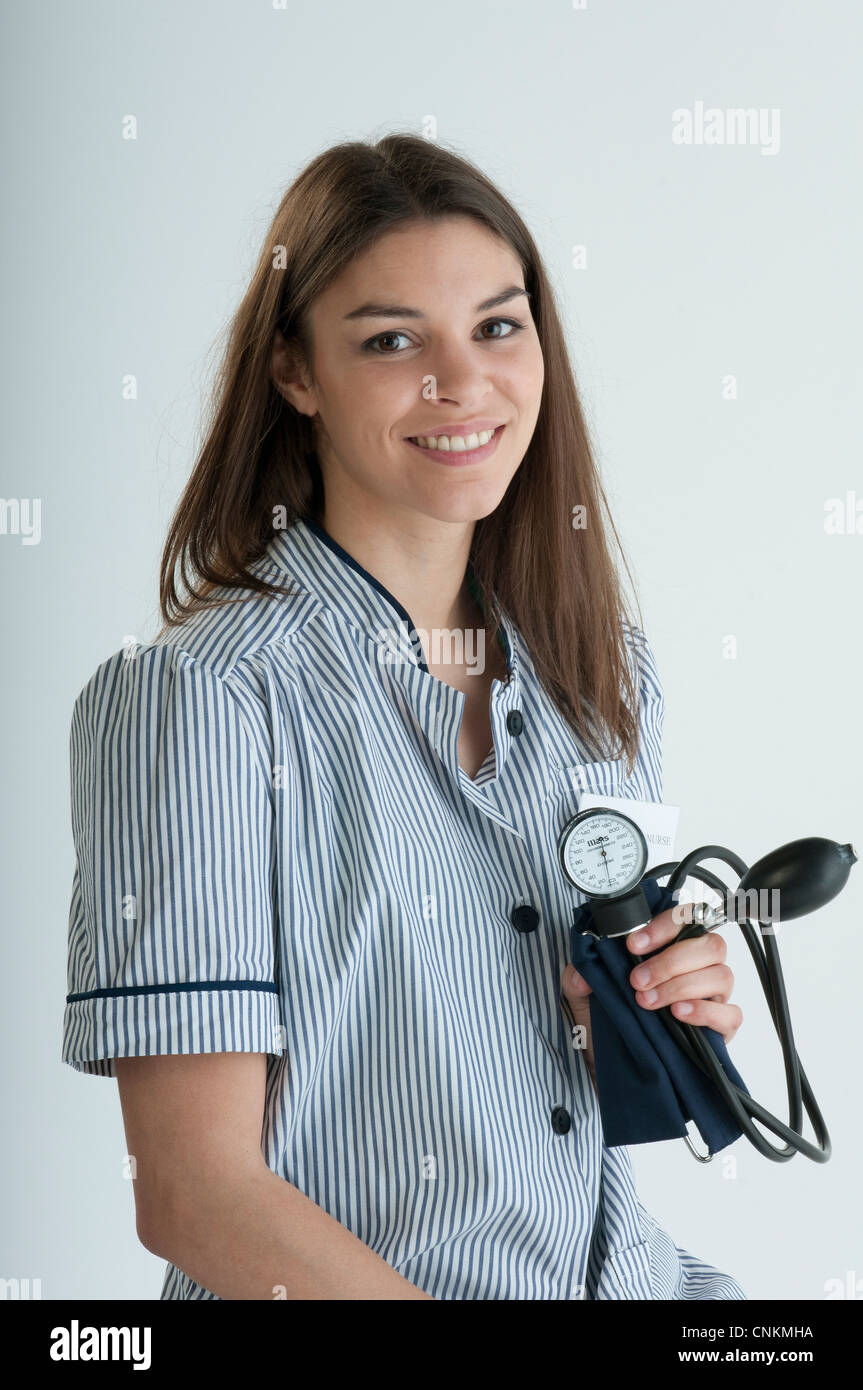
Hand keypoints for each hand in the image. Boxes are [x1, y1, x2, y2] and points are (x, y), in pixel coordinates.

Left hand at [561, 903, 743, 1089]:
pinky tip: (677, 1015)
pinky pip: (730, 1014)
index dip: (663, 926)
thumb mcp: (583, 992)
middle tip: (638, 981)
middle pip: (711, 945)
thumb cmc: (607, 1018)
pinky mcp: (721, 1028)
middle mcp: (700, 967)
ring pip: (721, 976)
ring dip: (680, 986)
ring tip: (648, 1001)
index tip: (633, 945)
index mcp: (673, 947)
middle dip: (671, 961)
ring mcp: (714, 997)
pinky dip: (704, 1012)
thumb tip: (584, 973)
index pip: (686, 918)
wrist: (610, 1061)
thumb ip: (580, 974)